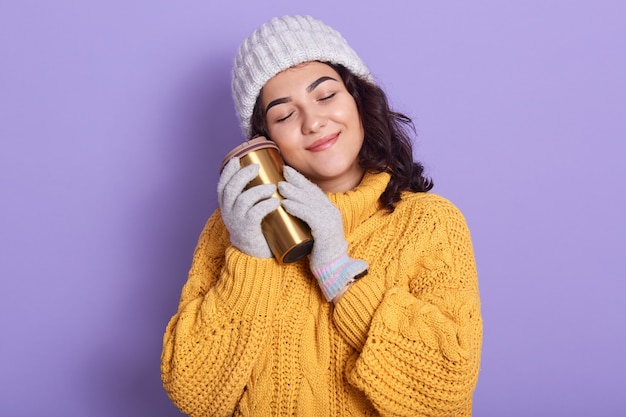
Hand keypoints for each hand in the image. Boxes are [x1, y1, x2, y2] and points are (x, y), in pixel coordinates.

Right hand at [217, 158, 278, 257]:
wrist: (253, 253)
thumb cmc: (254, 226)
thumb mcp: (246, 209)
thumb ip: (248, 194)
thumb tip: (262, 173)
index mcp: (226, 205)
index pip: (222, 184)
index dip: (228, 171)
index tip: (237, 160)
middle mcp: (228, 212)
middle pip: (231, 188)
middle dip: (243, 174)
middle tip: (257, 167)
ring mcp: (237, 221)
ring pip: (244, 199)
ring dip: (258, 190)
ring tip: (272, 186)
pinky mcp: (248, 229)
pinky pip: (255, 213)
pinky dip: (266, 205)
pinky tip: (275, 201)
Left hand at [278, 166, 367, 300]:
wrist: (333, 268)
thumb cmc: (320, 252)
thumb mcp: (314, 231)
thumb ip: (307, 220)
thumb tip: (289, 210)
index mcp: (330, 211)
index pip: (314, 191)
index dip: (301, 180)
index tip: (288, 172)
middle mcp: (331, 212)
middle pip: (312, 192)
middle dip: (297, 180)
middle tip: (282, 171)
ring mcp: (329, 220)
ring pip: (309, 201)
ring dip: (293, 192)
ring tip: (279, 186)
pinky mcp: (324, 230)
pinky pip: (309, 215)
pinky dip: (296, 208)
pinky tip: (285, 204)